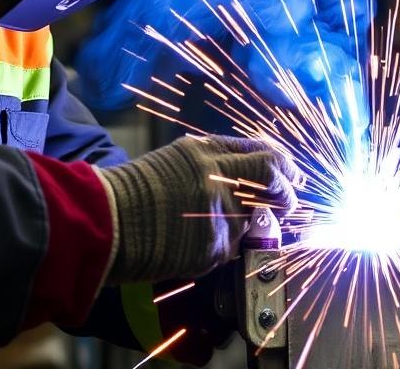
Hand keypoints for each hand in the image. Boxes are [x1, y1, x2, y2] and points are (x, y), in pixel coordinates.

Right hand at [97, 135, 296, 283]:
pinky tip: (194, 243)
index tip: (293, 175)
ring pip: (254, 219)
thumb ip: (213, 165)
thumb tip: (248, 178)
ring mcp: (219, 212)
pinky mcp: (214, 245)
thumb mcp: (175, 160)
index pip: (264, 152)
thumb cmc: (133, 191)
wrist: (106, 219)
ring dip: (247, 226)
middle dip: (288, 192)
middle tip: (290, 202)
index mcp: (207, 151)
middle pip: (273, 178)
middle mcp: (219, 176)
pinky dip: (220, 248)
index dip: (284, 165)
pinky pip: (231, 249)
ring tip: (215, 227)